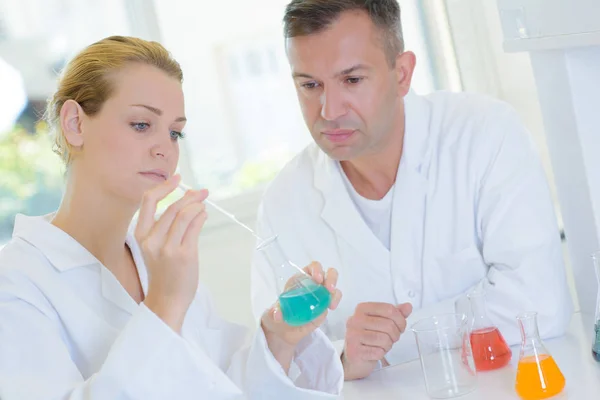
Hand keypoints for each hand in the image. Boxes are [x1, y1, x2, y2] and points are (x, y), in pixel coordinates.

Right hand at [135, 174, 208, 331]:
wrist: (167, 300)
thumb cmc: (164, 272)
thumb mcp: (157, 247)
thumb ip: (167, 226)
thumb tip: (187, 200)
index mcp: (141, 236)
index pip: (148, 202)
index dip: (164, 187)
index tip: (177, 178)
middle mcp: (152, 240)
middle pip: (172, 207)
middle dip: (189, 195)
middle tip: (201, 191)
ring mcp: (168, 248)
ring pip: (184, 215)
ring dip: (197, 205)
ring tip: (204, 203)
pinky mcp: (184, 255)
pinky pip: (194, 228)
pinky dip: (201, 217)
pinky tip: (204, 214)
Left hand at [261, 262, 341, 372]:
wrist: (283, 332)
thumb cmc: (277, 315)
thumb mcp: (273, 312)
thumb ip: (275, 312)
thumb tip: (278, 314)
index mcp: (300, 280)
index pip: (312, 268)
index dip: (316, 270)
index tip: (317, 279)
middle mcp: (312, 285)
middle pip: (327, 273)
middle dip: (331, 278)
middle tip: (329, 288)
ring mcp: (320, 295)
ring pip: (333, 287)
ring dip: (335, 292)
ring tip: (331, 303)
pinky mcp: (324, 307)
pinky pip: (333, 300)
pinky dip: (335, 301)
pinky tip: (331, 307)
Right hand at [342, 302, 412, 379]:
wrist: (354, 356)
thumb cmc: (369, 337)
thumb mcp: (382, 321)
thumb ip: (395, 313)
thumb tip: (408, 306)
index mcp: (362, 308)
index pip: (389, 309)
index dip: (400, 320)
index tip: (400, 326)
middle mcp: (356, 320)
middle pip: (388, 325)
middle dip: (395, 334)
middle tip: (391, 338)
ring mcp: (353, 335)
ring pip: (384, 339)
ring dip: (388, 345)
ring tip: (382, 345)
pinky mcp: (355, 351)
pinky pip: (378, 352)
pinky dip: (381, 354)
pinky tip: (375, 351)